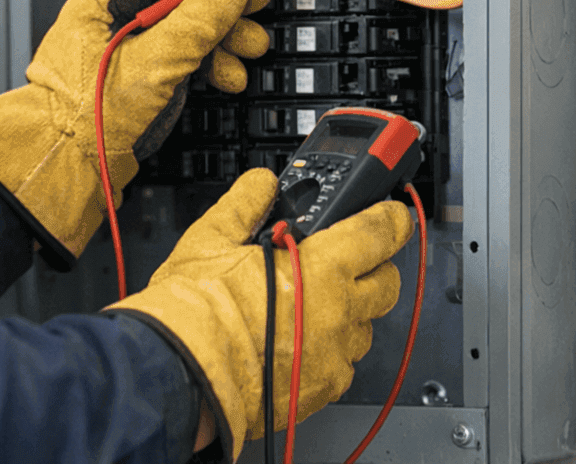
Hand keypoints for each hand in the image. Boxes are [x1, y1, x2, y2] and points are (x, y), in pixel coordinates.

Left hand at [0, 0, 270, 264]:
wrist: (66, 169)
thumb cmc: (84, 116)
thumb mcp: (153, 62)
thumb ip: (197, 21)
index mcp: (106, 2)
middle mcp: (118, 22)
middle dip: (226, 4)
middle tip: (260, 3)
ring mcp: (132, 53)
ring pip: (190, 32)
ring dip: (226, 38)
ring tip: (252, 47)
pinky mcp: (143, 81)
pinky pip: (186, 61)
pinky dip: (212, 66)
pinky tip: (230, 76)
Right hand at [107, 169, 413, 461]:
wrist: (182, 376)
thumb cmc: (196, 313)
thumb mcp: (211, 239)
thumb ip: (244, 204)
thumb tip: (261, 185)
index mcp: (320, 268)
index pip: (379, 233)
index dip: (392, 220)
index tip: (393, 216)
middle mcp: (337, 313)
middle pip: (386, 284)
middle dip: (374, 268)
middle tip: (348, 262)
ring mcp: (333, 356)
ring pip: (365, 328)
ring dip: (349, 313)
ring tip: (310, 307)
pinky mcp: (321, 391)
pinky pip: (342, 367)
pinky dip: (329, 352)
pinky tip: (297, 344)